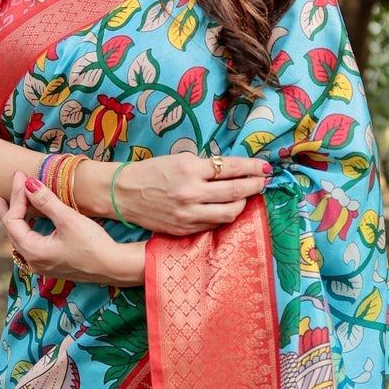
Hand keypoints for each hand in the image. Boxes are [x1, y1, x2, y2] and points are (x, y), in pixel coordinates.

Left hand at [0, 172, 144, 285]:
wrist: (115, 266)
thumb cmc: (93, 244)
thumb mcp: (68, 219)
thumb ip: (45, 201)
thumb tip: (27, 183)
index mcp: (33, 251)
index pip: (12, 220)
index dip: (16, 196)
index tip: (21, 176)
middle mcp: (33, 261)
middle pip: (13, 230)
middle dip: (11, 206)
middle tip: (9, 185)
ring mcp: (42, 265)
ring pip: (21, 237)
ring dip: (17, 217)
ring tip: (12, 201)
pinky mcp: (52, 264)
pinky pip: (31, 243)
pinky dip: (27, 227)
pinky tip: (29, 220)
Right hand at [108, 153, 271, 234]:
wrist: (124, 193)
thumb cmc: (151, 172)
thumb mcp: (179, 159)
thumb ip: (205, 166)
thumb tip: (234, 170)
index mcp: (189, 169)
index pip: (230, 168)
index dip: (252, 167)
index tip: (264, 167)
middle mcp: (190, 192)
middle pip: (235, 192)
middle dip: (254, 186)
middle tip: (262, 181)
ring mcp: (188, 214)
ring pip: (229, 213)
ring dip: (243, 204)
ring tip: (246, 197)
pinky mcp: (184, 229)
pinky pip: (213, 224)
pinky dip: (224, 216)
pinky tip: (227, 208)